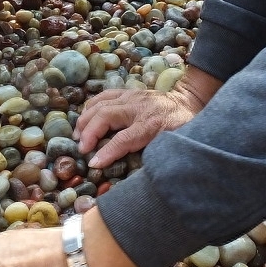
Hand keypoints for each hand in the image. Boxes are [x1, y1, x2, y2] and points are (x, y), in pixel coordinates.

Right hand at [75, 68, 220, 168]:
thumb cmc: (182, 126)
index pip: (124, 139)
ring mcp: (130, 96)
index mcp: (151, 123)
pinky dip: (90, 107)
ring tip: (77, 136)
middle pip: (105, 116)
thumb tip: (146, 174)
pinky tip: (84, 118)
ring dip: (85, 119)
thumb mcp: (175, 143)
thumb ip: (160, 154)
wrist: (188, 101)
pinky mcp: (127, 92)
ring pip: (100, 104)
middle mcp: (137, 107)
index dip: (107, 152)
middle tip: (81, 149)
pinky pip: (103, 96)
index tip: (94, 164)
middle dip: (89, 133)